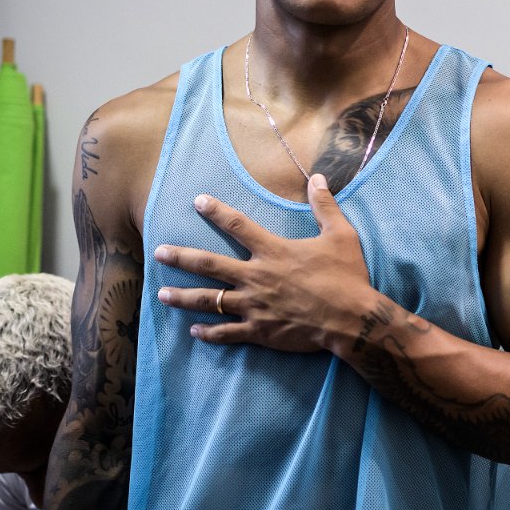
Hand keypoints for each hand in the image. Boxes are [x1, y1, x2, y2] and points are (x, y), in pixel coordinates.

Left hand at [154, 173, 378, 351]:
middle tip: (159, 252)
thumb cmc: (346, 276)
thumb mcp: (341, 235)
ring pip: (210, 301)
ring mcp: (255, 306)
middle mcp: (257, 277)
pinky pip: (227, 333)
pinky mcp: (259, 331)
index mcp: (274, 252)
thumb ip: (324, 206)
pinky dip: (209, 333)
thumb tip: (317, 177)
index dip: (217, 212)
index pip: (238, 226)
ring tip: (161, 294)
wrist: (351, 319)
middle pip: (210, 265)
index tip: (198, 201)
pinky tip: (194, 331)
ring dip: (183, 297)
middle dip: (181, 257)